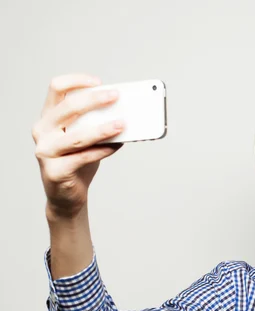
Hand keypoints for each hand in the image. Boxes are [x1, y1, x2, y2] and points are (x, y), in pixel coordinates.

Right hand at [32, 74, 124, 218]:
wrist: (67, 195)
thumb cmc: (77, 162)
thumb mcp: (84, 138)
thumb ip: (94, 124)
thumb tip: (122, 111)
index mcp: (48, 117)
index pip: (56, 88)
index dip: (77, 81)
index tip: (99, 82)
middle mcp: (42, 131)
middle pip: (68, 108)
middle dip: (95, 100)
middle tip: (116, 97)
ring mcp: (45, 151)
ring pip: (78, 135)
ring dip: (103, 128)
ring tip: (122, 124)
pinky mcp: (55, 171)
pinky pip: (84, 157)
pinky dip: (103, 150)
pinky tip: (117, 145)